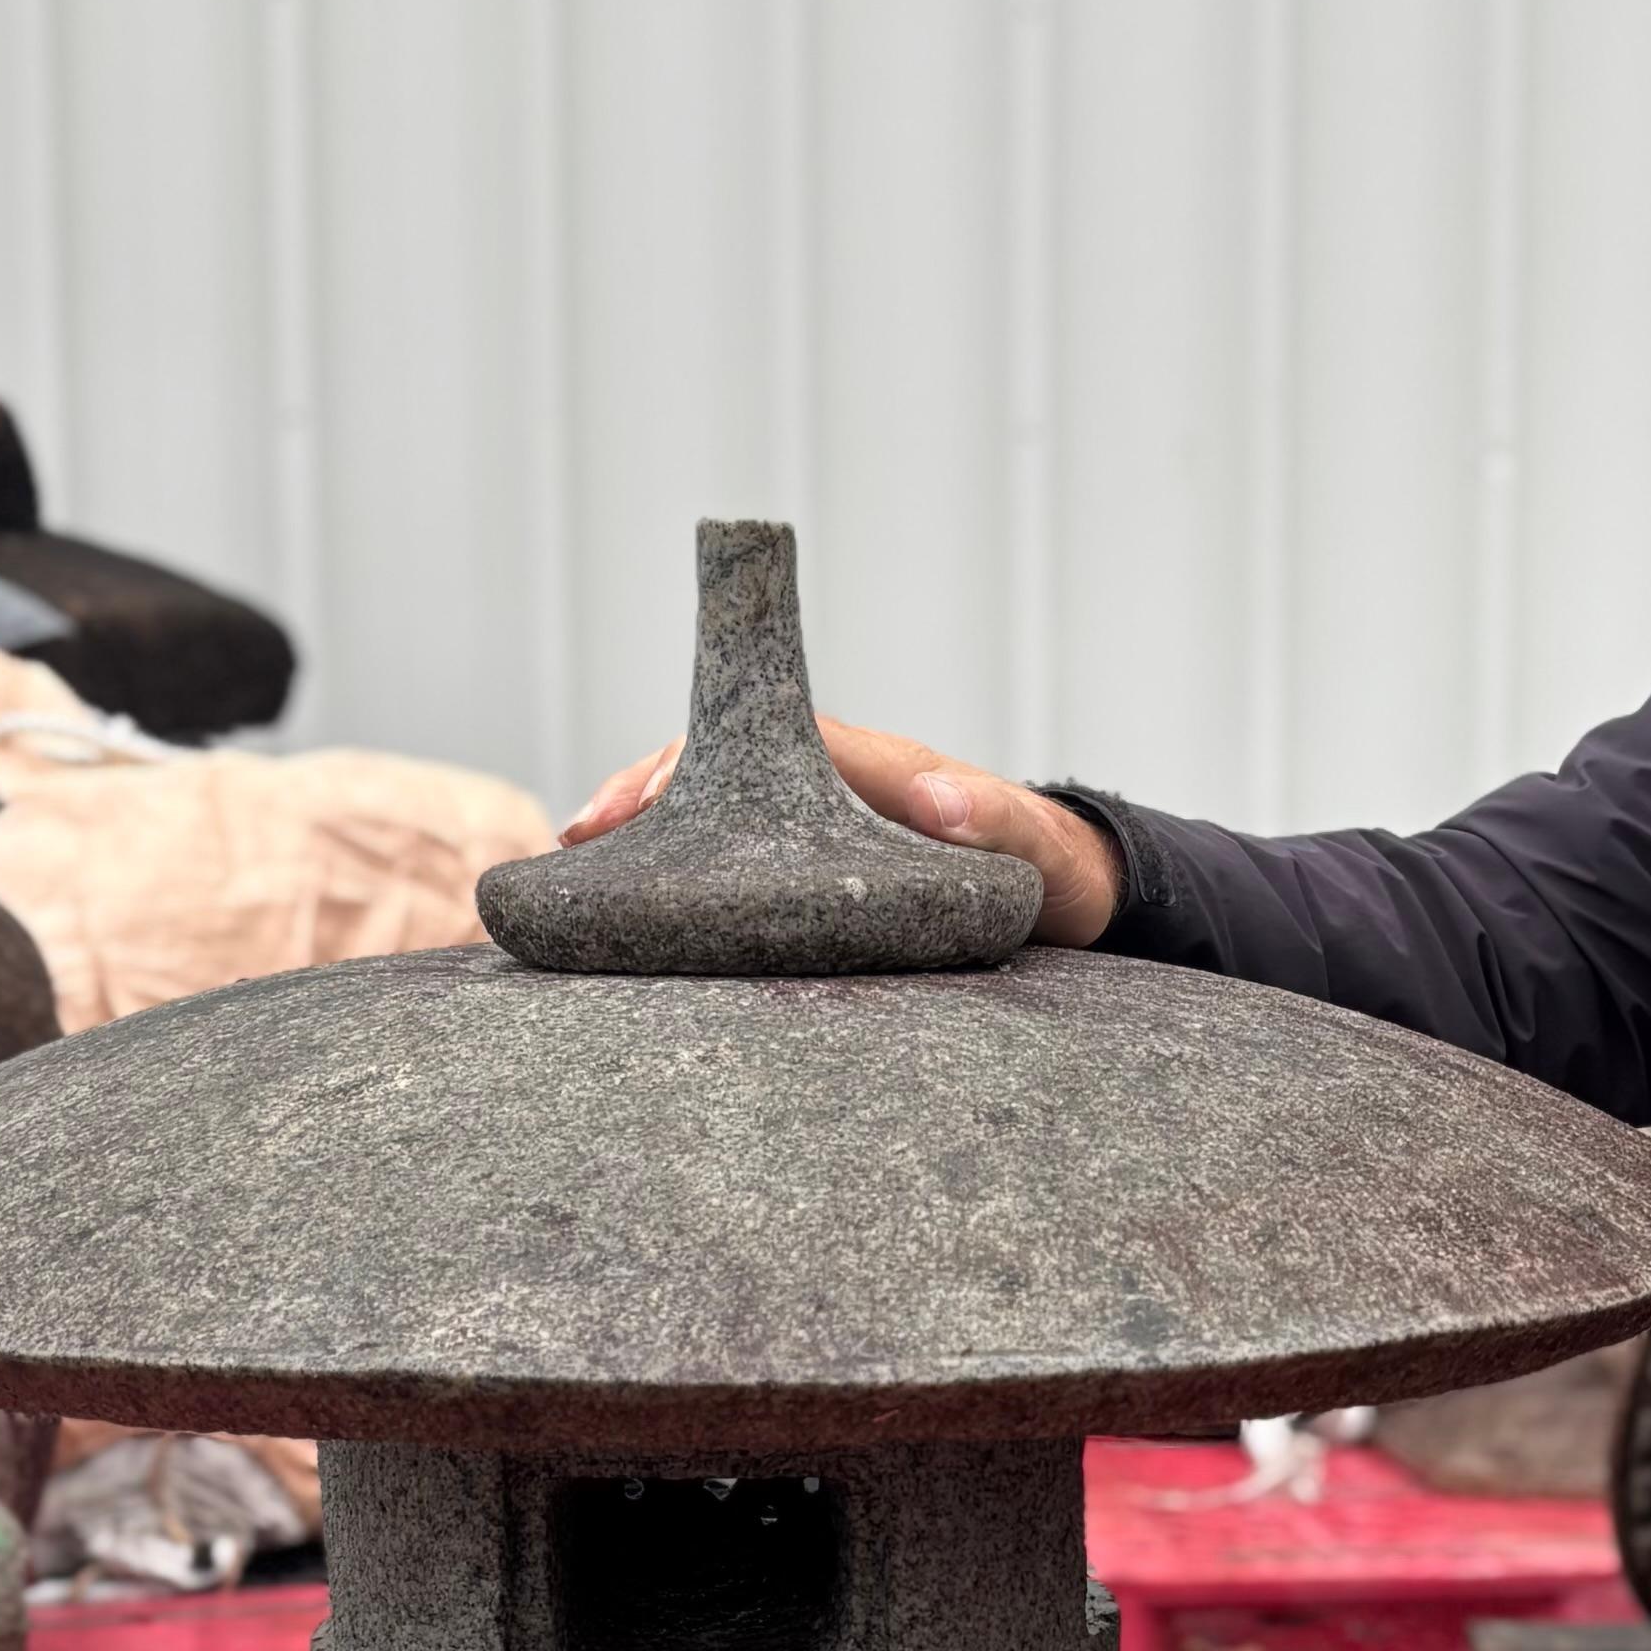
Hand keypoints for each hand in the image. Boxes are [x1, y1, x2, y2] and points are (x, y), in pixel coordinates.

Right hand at [560, 714, 1118, 945]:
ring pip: (712, 811)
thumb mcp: (1034, 849)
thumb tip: (936, 796)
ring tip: (578, 869)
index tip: (645, 801)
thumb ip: (992, 819)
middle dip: (642, 794)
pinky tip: (629, 907)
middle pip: (717, 768)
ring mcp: (815, 828)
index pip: (762, 743)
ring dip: (644, 832)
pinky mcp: (812, 872)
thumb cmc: (1051, 866)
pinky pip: (731, 857)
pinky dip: (676, 872)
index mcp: (874, 767)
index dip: (697, 765)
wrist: (1072, 889)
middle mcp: (833, 786)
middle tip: (578, 836)